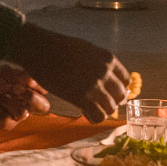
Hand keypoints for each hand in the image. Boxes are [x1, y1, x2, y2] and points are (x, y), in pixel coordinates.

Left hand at [0, 64, 49, 128]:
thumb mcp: (7, 73)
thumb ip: (25, 77)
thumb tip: (43, 88)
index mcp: (27, 94)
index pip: (44, 99)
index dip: (38, 93)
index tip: (26, 86)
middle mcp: (23, 106)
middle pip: (41, 108)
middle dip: (32, 98)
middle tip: (16, 89)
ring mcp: (13, 115)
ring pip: (23, 114)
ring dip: (11, 102)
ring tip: (0, 95)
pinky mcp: (1, 122)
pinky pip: (8, 121)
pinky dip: (1, 111)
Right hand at [6, 24, 130, 122]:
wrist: (40, 49)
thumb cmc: (59, 48)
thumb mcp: (87, 50)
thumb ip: (100, 63)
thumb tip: (107, 79)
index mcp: (108, 59)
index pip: (126, 81)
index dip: (117, 90)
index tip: (108, 93)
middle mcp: (105, 72)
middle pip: (120, 96)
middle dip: (110, 102)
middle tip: (97, 103)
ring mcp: (95, 86)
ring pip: (111, 108)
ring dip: (101, 111)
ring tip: (88, 107)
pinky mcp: (82, 98)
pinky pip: (98, 116)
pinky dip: (93, 118)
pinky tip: (83, 111)